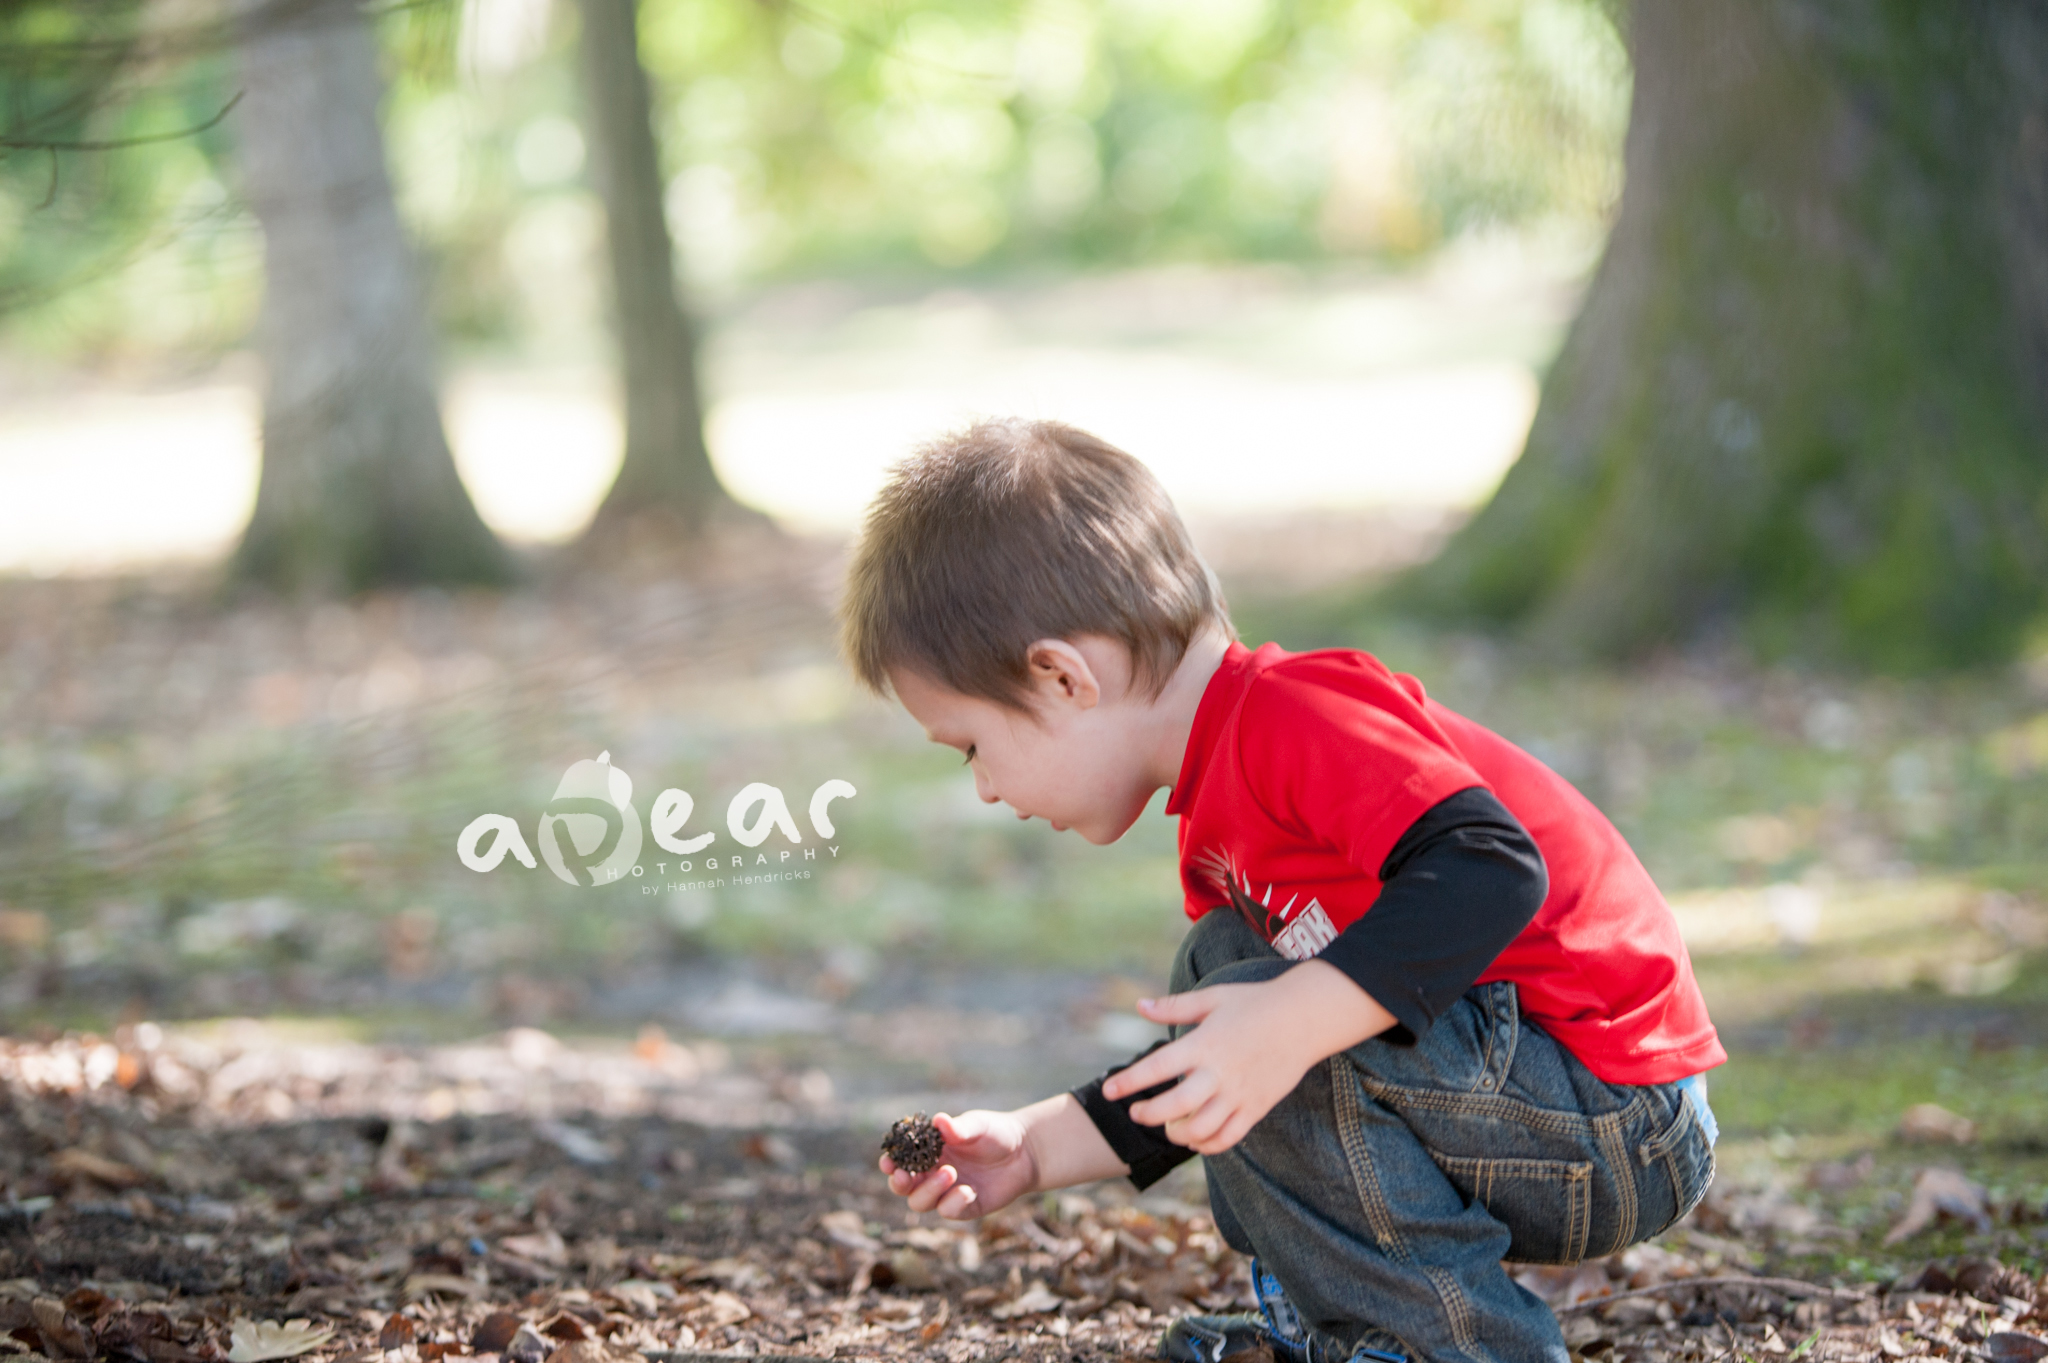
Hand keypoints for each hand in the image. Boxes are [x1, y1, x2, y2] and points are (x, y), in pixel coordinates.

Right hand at [879, 1110, 1037, 1219]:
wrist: (1025, 1152)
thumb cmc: (995, 1133)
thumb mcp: (977, 1126)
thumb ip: (958, 1128)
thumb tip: (939, 1121)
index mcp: (928, 1152)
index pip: (899, 1160)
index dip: (889, 1163)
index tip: (887, 1162)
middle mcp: (931, 1174)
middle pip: (902, 1187)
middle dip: (899, 1183)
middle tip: (905, 1176)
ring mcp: (946, 1193)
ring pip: (920, 1202)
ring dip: (929, 1190)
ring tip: (950, 1173)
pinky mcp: (964, 1207)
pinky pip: (948, 1211)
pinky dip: (953, 1202)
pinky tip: (969, 1190)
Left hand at [1100, 963, 1396, 1154]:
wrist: (1305, 1018)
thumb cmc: (1254, 1002)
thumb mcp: (1212, 997)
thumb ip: (1173, 1006)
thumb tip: (1138, 1006)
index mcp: (1204, 1043)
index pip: (1158, 1067)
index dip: (1129, 1081)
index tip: (1108, 1091)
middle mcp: (1220, 1073)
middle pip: (1174, 1106)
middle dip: (1148, 1115)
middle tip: (1136, 1113)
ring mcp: (1239, 1094)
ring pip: (1200, 1129)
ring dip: (1177, 1134)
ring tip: (1168, 1126)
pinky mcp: (1257, 1108)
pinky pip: (1228, 1138)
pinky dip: (1207, 1145)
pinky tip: (1195, 1137)